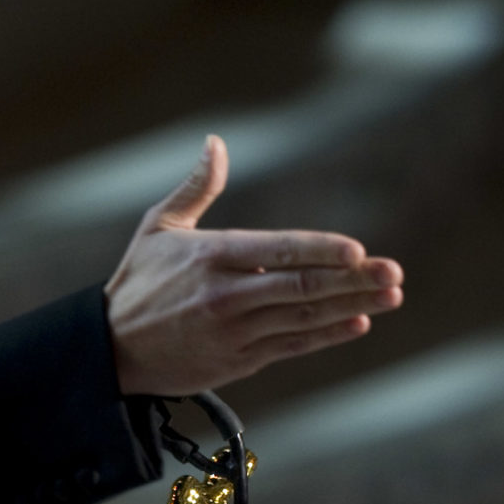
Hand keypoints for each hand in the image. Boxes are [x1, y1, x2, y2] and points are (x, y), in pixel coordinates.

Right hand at [104, 135, 403, 396]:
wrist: (110, 350)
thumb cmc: (138, 281)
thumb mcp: (158, 226)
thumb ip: (195, 186)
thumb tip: (215, 142)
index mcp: (211, 257)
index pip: (277, 252)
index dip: (320, 252)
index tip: (357, 250)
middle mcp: (226, 296)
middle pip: (301, 288)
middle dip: (353, 280)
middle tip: (393, 272)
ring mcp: (235, 332)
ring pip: (303, 319)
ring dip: (352, 307)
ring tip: (391, 295)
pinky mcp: (239, 361)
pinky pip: (292, 347)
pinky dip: (327, 336)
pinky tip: (359, 323)